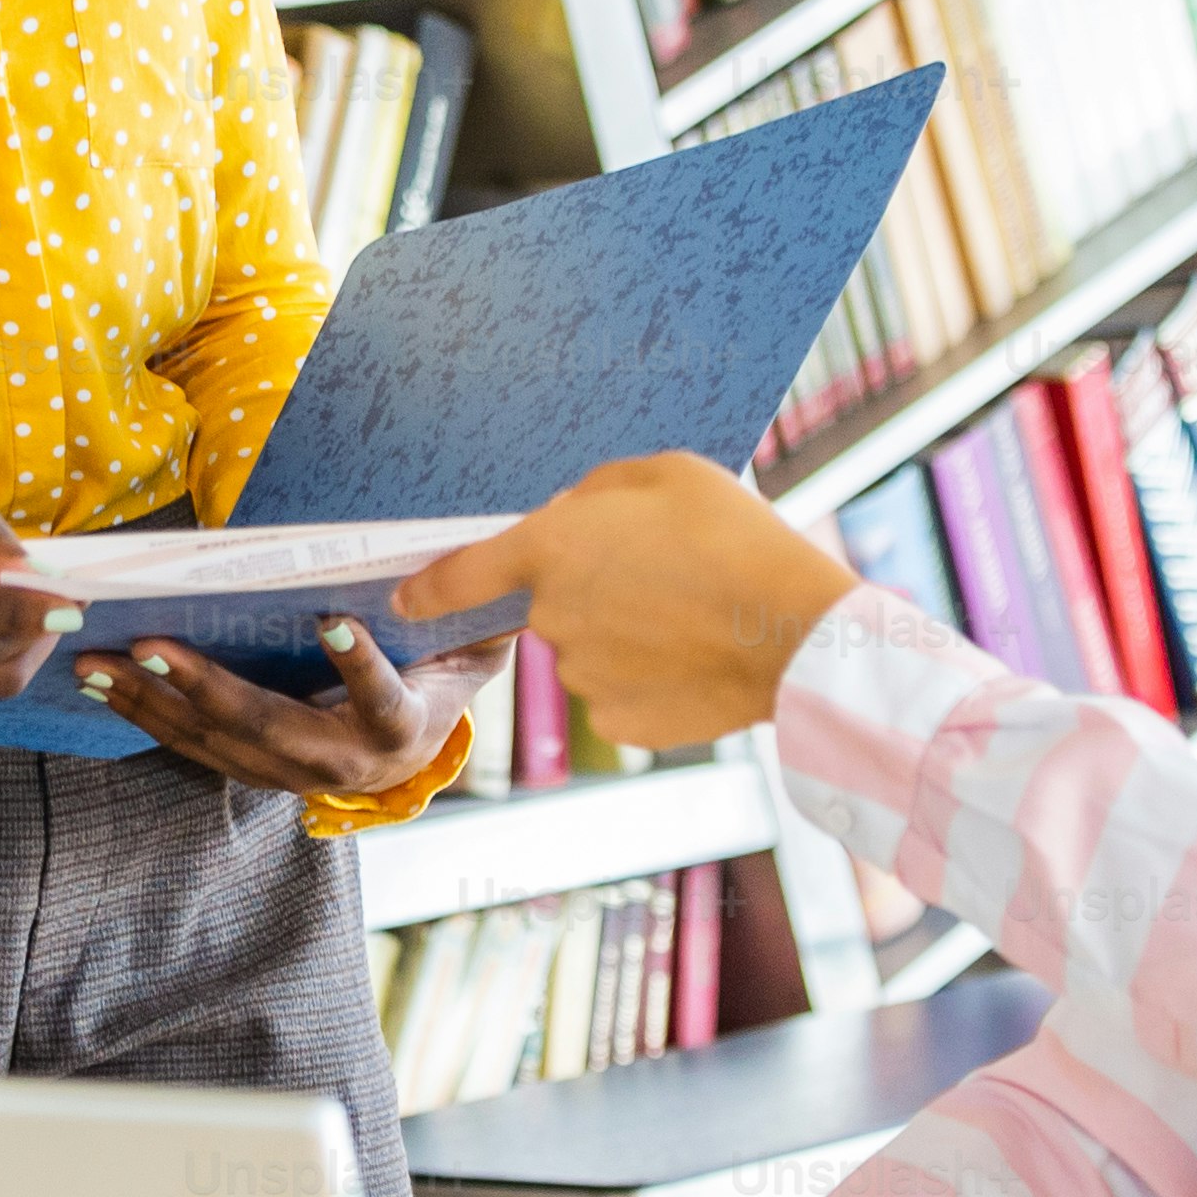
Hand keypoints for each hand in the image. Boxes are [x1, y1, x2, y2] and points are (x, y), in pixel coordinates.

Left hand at [81, 619, 516, 821]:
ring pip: (216, 745)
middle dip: (204, 689)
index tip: (334, 623)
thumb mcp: (472, 645)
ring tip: (101, 664)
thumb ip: (477, 609)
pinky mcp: (255, 773)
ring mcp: (292, 777)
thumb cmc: (439, 673)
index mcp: (401, 728)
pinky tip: (105, 682)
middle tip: (151, 646)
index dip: (359, 667)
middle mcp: (345, 765)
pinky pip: (194, 749)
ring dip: (153, 704)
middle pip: (271, 729)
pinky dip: (147, 715)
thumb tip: (493, 558)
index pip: (382, 700)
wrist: (421, 749)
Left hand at [397, 458, 860, 750]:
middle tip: (664, 571)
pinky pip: (622, 693)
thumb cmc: (736, 537)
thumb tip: (574, 516)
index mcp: (550, 550)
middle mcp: (551, 618)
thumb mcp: (668, 474)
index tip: (403, 601)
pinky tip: (695, 658)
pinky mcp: (619, 722)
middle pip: (552, 603)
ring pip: (590, 649)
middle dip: (592, 588)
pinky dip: (650, 678)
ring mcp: (582, 677)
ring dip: (625, 633)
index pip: (460, 574)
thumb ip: (600, 492)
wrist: (793, 632)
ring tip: (693, 613)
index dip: (427, 588)